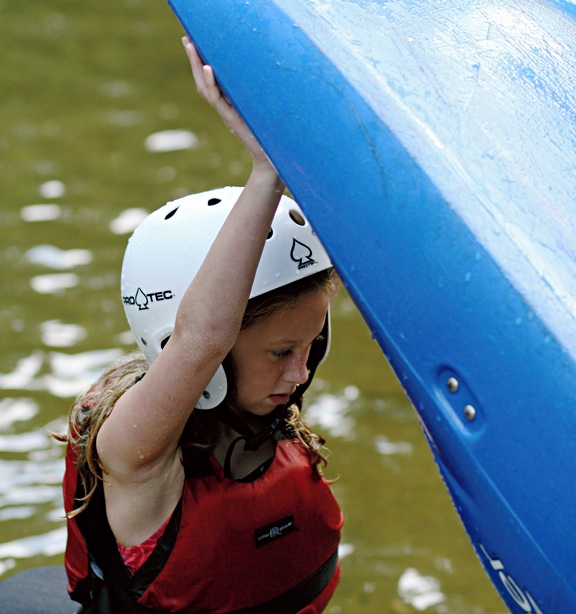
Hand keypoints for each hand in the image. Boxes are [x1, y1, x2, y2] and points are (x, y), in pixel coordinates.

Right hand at [182, 36, 272, 169]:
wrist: (269, 158)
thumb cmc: (267, 135)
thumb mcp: (259, 110)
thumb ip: (252, 97)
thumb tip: (259, 73)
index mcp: (229, 103)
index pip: (210, 80)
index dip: (201, 63)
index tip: (195, 42)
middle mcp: (224, 106)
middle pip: (203, 81)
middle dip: (194, 60)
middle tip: (186, 38)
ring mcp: (226, 112)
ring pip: (206, 88)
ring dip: (197, 66)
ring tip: (191, 46)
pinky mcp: (231, 118)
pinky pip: (217, 99)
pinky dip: (211, 83)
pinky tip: (207, 68)